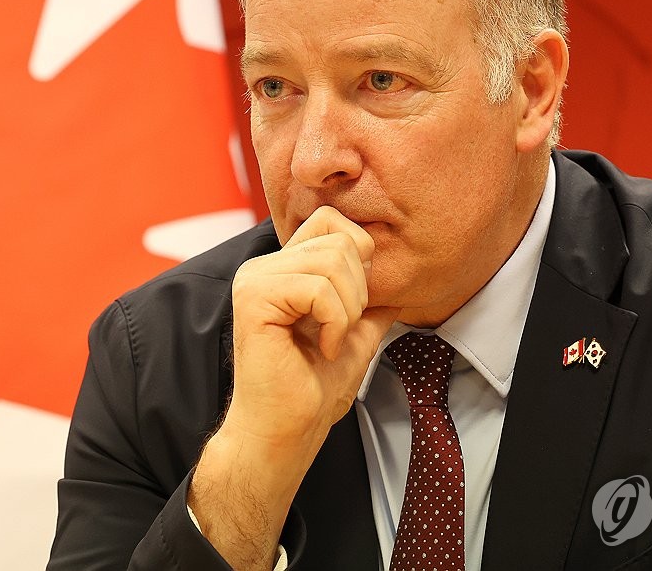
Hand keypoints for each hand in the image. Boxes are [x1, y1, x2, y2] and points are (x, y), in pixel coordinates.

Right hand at [189, 206, 398, 568]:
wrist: (287, 431)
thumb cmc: (314, 388)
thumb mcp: (355, 333)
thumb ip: (370, 301)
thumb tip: (398, 280)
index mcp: (283, 267)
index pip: (332, 221)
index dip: (359, 256)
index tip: (353, 307)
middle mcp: (263, 266)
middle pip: (339, 239)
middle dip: (358, 288)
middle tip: (341, 330)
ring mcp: (254, 279)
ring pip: (332, 260)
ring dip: (348, 308)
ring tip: (331, 339)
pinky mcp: (254, 298)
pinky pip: (317, 288)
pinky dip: (334, 322)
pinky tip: (321, 349)